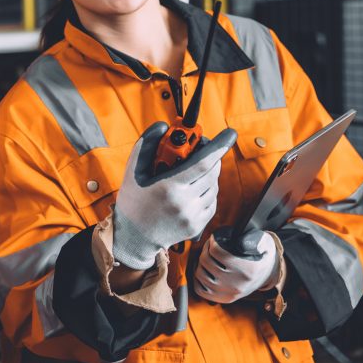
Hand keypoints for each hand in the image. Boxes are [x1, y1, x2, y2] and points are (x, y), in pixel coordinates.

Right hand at [112, 121, 236, 269]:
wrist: (134, 236)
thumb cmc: (133, 201)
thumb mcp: (133, 170)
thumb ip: (147, 144)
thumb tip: (162, 126)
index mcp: (169, 187)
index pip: (202, 163)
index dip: (218, 146)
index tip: (229, 133)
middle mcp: (185, 203)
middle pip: (212, 172)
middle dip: (212, 156)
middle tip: (201, 148)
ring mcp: (193, 216)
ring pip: (214, 187)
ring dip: (209, 174)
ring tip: (192, 170)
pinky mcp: (198, 225)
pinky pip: (212, 201)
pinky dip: (208, 190)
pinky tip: (194, 187)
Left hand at [193, 227, 278, 303]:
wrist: (268, 274)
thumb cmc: (261, 255)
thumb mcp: (263, 243)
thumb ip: (253, 240)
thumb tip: (238, 240)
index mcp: (247, 269)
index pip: (216, 252)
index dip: (212, 242)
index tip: (214, 239)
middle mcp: (237, 284)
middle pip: (206, 261)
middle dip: (205, 250)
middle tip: (210, 247)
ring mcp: (229, 293)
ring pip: (200, 274)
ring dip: (200, 263)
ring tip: (207, 258)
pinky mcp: (224, 299)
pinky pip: (201, 290)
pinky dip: (198, 279)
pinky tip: (205, 271)